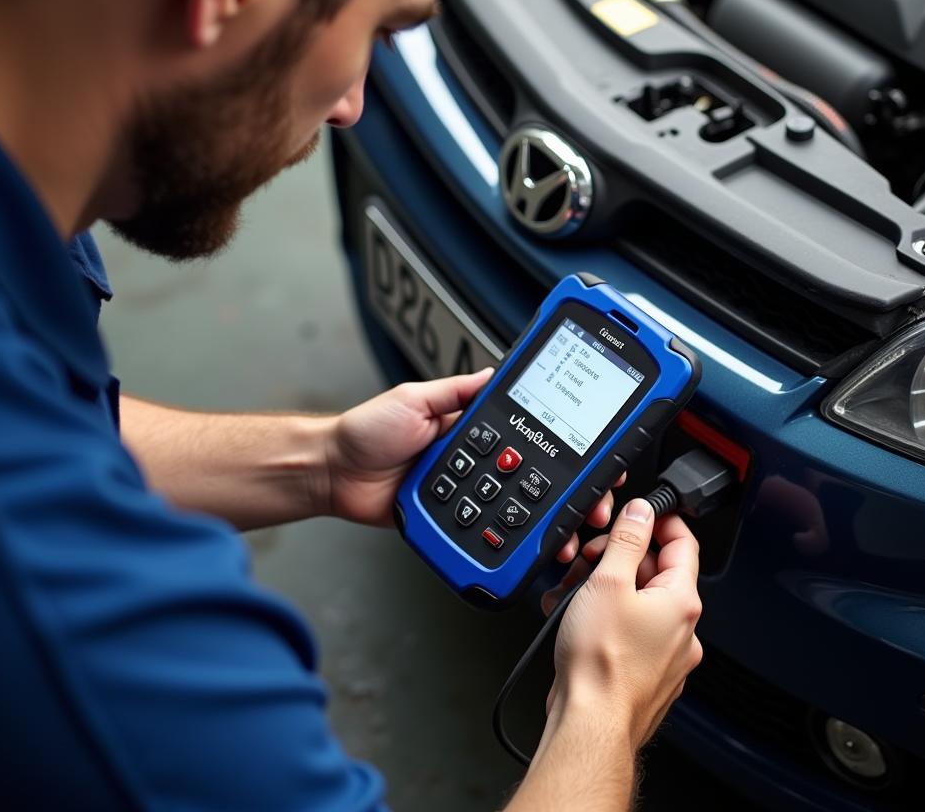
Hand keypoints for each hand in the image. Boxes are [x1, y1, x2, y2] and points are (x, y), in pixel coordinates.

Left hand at [325, 371, 622, 544]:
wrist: (332, 472)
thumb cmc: (366, 431)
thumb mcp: (413, 398)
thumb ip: (454, 390)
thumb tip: (494, 373)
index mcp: (471, 427)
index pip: (524, 435)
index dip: (558, 445)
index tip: (589, 453)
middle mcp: (475, 461)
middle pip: (531, 479)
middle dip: (568, 494)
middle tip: (592, 505)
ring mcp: (466, 493)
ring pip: (515, 511)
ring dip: (544, 523)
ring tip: (569, 533)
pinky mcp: (450, 521)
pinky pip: (482, 533)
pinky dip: (508, 544)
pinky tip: (532, 550)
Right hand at [547, 499, 702, 752]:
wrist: (590, 724)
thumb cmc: (602, 663)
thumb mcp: (608, 582)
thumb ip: (627, 540)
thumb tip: (641, 513)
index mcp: (682, 602)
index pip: (684, 544)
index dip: (661, 521)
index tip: (642, 512)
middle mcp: (683, 631)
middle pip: (655, 574)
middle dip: (620, 559)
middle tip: (591, 558)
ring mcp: (667, 657)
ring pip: (639, 605)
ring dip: (606, 591)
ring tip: (575, 595)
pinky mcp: (646, 675)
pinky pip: (630, 634)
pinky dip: (606, 621)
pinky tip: (577, 622)